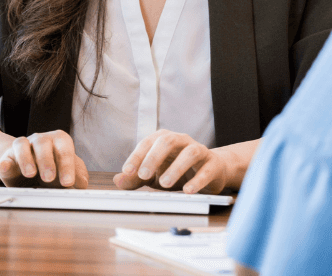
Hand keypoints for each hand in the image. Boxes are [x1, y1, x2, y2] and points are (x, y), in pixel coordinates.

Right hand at [0, 130, 88, 188]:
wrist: (26, 167)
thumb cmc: (51, 168)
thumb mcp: (65, 171)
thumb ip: (76, 175)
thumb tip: (83, 183)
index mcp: (58, 141)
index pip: (64, 148)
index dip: (67, 164)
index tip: (68, 182)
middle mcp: (41, 140)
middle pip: (43, 143)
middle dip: (47, 161)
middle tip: (49, 179)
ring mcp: (23, 147)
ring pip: (22, 145)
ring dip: (26, 159)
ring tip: (30, 174)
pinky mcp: (7, 157)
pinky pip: (5, 157)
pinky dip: (5, 163)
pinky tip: (5, 167)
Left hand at [114, 129, 228, 193]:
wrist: (210, 170)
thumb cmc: (177, 170)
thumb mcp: (154, 175)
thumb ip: (136, 178)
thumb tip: (118, 180)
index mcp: (164, 140)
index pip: (148, 142)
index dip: (137, 156)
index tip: (127, 171)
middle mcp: (181, 141)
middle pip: (167, 141)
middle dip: (154, 157)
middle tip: (143, 175)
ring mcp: (199, 150)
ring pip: (189, 153)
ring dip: (176, 167)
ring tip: (164, 183)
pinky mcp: (213, 164)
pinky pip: (206, 169)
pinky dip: (197, 180)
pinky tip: (188, 191)